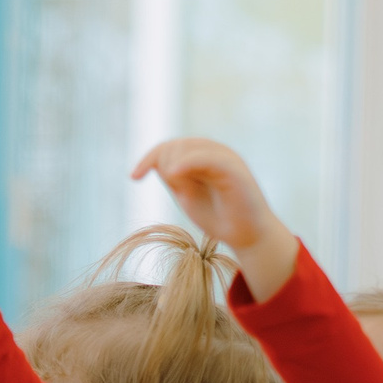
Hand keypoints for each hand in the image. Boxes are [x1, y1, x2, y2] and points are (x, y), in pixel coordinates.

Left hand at [129, 139, 297, 294]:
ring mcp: (224, 157)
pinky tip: (174, 175)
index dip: (148, 158)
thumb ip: (174, 179)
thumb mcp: (187, 196)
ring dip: (173, 168)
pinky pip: (206, 157)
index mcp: (202, 156)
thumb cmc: (218, 217)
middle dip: (163, 166)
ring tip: (182, 191)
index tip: (134, 177)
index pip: (169, 147)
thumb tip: (156, 163)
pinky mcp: (234, 168)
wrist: (247, 235)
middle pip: (174, 146)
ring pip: (187, 148)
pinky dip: (187, 163)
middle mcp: (213, 151)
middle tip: (175, 192)